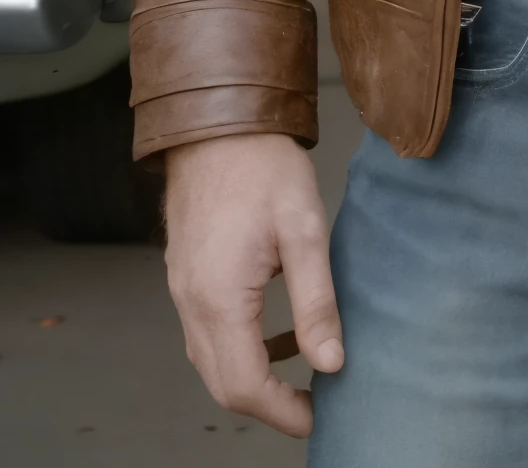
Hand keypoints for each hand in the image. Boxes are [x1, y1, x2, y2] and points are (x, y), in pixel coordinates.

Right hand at [164, 132, 342, 437]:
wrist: (220, 123)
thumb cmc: (263, 166)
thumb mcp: (305, 229)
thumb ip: (316, 302)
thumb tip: (331, 362)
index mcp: (218, 297)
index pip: (244, 385)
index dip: (282, 412)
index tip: (318, 417)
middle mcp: (191, 302)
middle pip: (222, 383)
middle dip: (268, 404)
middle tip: (314, 404)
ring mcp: (183, 290)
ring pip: (212, 361)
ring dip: (254, 376)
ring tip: (305, 370)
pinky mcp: (187, 276)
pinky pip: (208, 332)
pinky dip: (241, 347)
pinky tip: (278, 334)